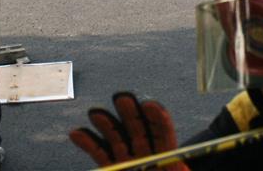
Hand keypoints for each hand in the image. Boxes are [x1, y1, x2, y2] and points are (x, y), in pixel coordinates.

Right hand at [70, 92, 188, 170]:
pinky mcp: (113, 169)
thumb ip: (180, 170)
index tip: (150, 106)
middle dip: (130, 113)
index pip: (163, 135)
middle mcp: (148, 158)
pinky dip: (89, 143)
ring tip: (97, 113)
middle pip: (139, 131)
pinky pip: (100, 154)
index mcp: (169, 162)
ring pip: (118, 139)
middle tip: (123, 98)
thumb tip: (185, 168)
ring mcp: (128, 163)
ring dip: (107, 124)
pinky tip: (77, 133)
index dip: (157, 119)